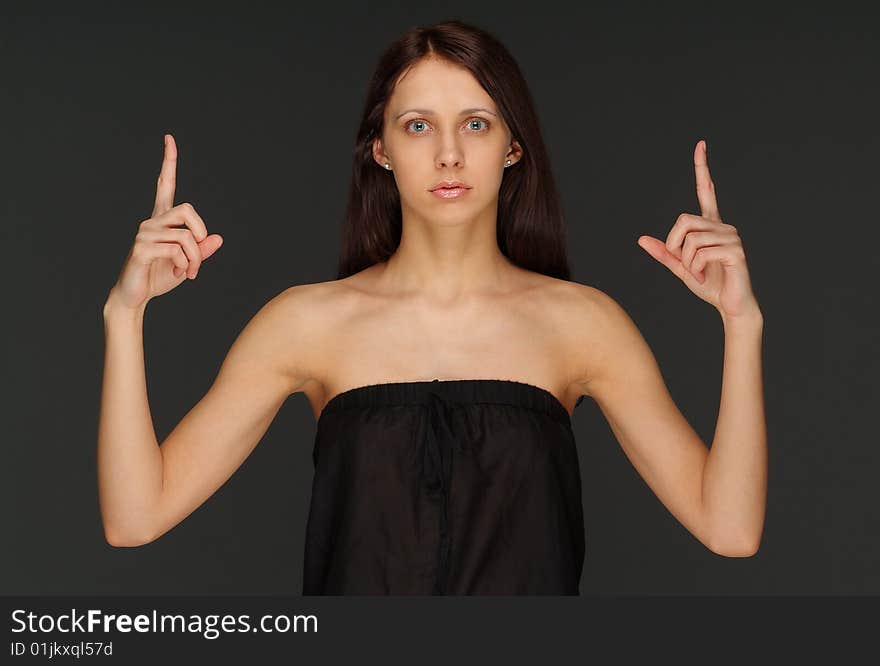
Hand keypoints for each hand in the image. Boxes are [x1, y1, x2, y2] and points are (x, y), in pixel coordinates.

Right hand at [108, 134, 223, 310]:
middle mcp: (152, 221)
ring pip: (187, 236)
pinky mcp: (141, 248)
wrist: (135, 296)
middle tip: (199, 259)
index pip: (165, 185)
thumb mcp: (188, 263)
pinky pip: (176, 249)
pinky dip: (185, 264)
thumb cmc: (158, 277)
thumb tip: (217, 237)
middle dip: (201, 233)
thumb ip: (201, 251)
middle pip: (188, 210)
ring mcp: (145, 233)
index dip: (168, 162)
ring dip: (196, 258)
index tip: (169, 139)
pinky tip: (179, 273)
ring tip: (189, 271)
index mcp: (162, 220)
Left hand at [636, 140, 760, 319]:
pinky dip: (696, 270)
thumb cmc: (709, 284)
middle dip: (674, 246)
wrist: (731, 305)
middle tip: (685, 266)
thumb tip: (642, 239)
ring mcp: (731, 237)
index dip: (702, 168)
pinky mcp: (735, 251)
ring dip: (686, 262)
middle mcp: (722, 226)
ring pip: (690, 240)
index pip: (706, 191)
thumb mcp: (680, 268)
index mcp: (710, 226)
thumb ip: (664, 253)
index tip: (700, 145)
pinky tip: (706, 276)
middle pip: (683, 221)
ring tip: (699, 273)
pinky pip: (700, 254)